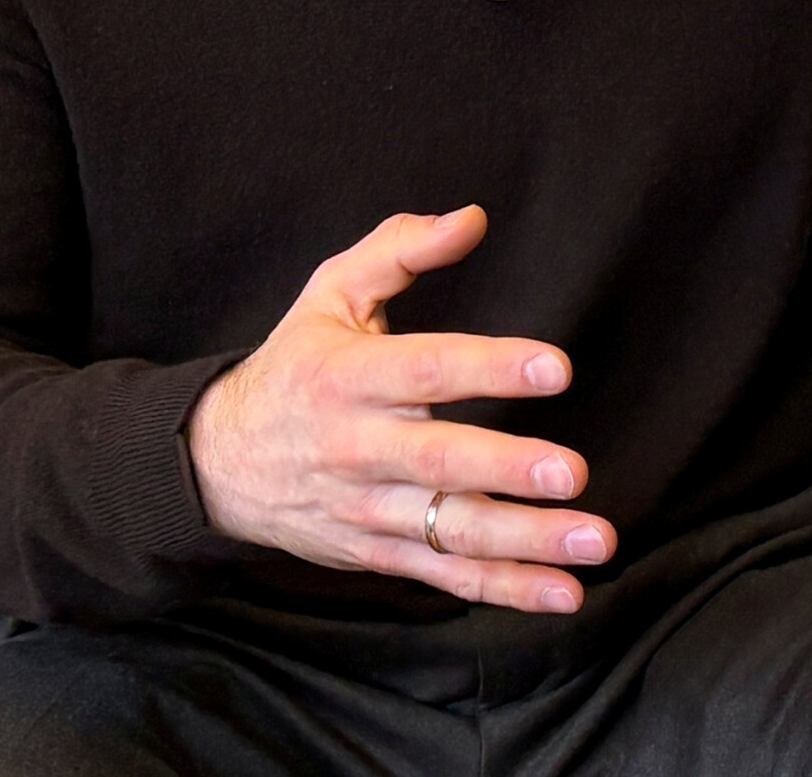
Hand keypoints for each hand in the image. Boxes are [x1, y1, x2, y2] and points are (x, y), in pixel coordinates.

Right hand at [186, 205, 615, 613]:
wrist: (217, 463)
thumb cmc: (294, 366)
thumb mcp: (330, 293)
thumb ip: (399, 249)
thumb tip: (471, 218)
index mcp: (349, 376)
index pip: (428, 369)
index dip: (491, 367)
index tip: (556, 367)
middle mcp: (359, 447)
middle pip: (439, 461)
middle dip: (507, 469)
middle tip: (573, 472)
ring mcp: (369, 509)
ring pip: (451, 530)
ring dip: (526, 542)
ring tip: (594, 539)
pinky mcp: (379, 555)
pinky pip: (447, 576)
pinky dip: (506, 589)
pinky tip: (564, 592)